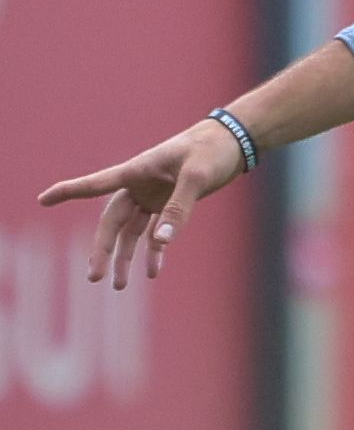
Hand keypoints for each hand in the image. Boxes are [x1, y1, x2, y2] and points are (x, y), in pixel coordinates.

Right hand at [38, 119, 248, 289]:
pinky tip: (153, 272)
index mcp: (137, 170)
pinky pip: (156, 232)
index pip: (96, 183)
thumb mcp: (197, 176)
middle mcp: (140, 185)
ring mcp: (154, 196)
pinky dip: (154, 252)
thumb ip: (179, 207)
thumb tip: (160, 242)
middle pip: (112, 221)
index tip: (43, 200)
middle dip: (102, 249)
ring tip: (121, 286)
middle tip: (94, 277)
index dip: (69, 192)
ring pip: (131, 232)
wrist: (235, 142)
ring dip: (126, 257)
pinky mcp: (170, 204)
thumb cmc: (213, 150)